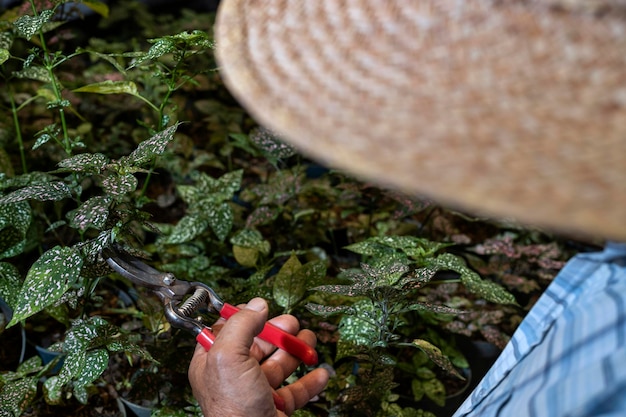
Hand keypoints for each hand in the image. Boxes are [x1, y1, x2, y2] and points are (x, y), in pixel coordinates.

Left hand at [188, 297, 329, 415]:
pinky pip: (295, 391)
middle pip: (258, 345)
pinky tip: (320, 373)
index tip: (261, 308)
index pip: (226, 331)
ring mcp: (255, 394)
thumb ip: (242, 325)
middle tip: (293, 324)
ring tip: (310, 343)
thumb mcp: (229, 357)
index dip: (244, 317)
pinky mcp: (275, 408)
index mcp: (213, 363)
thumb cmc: (233, 410)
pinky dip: (310, 380)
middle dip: (278, 332)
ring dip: (297, 352)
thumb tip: (257, 305)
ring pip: (279, 366)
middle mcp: (232, 378)